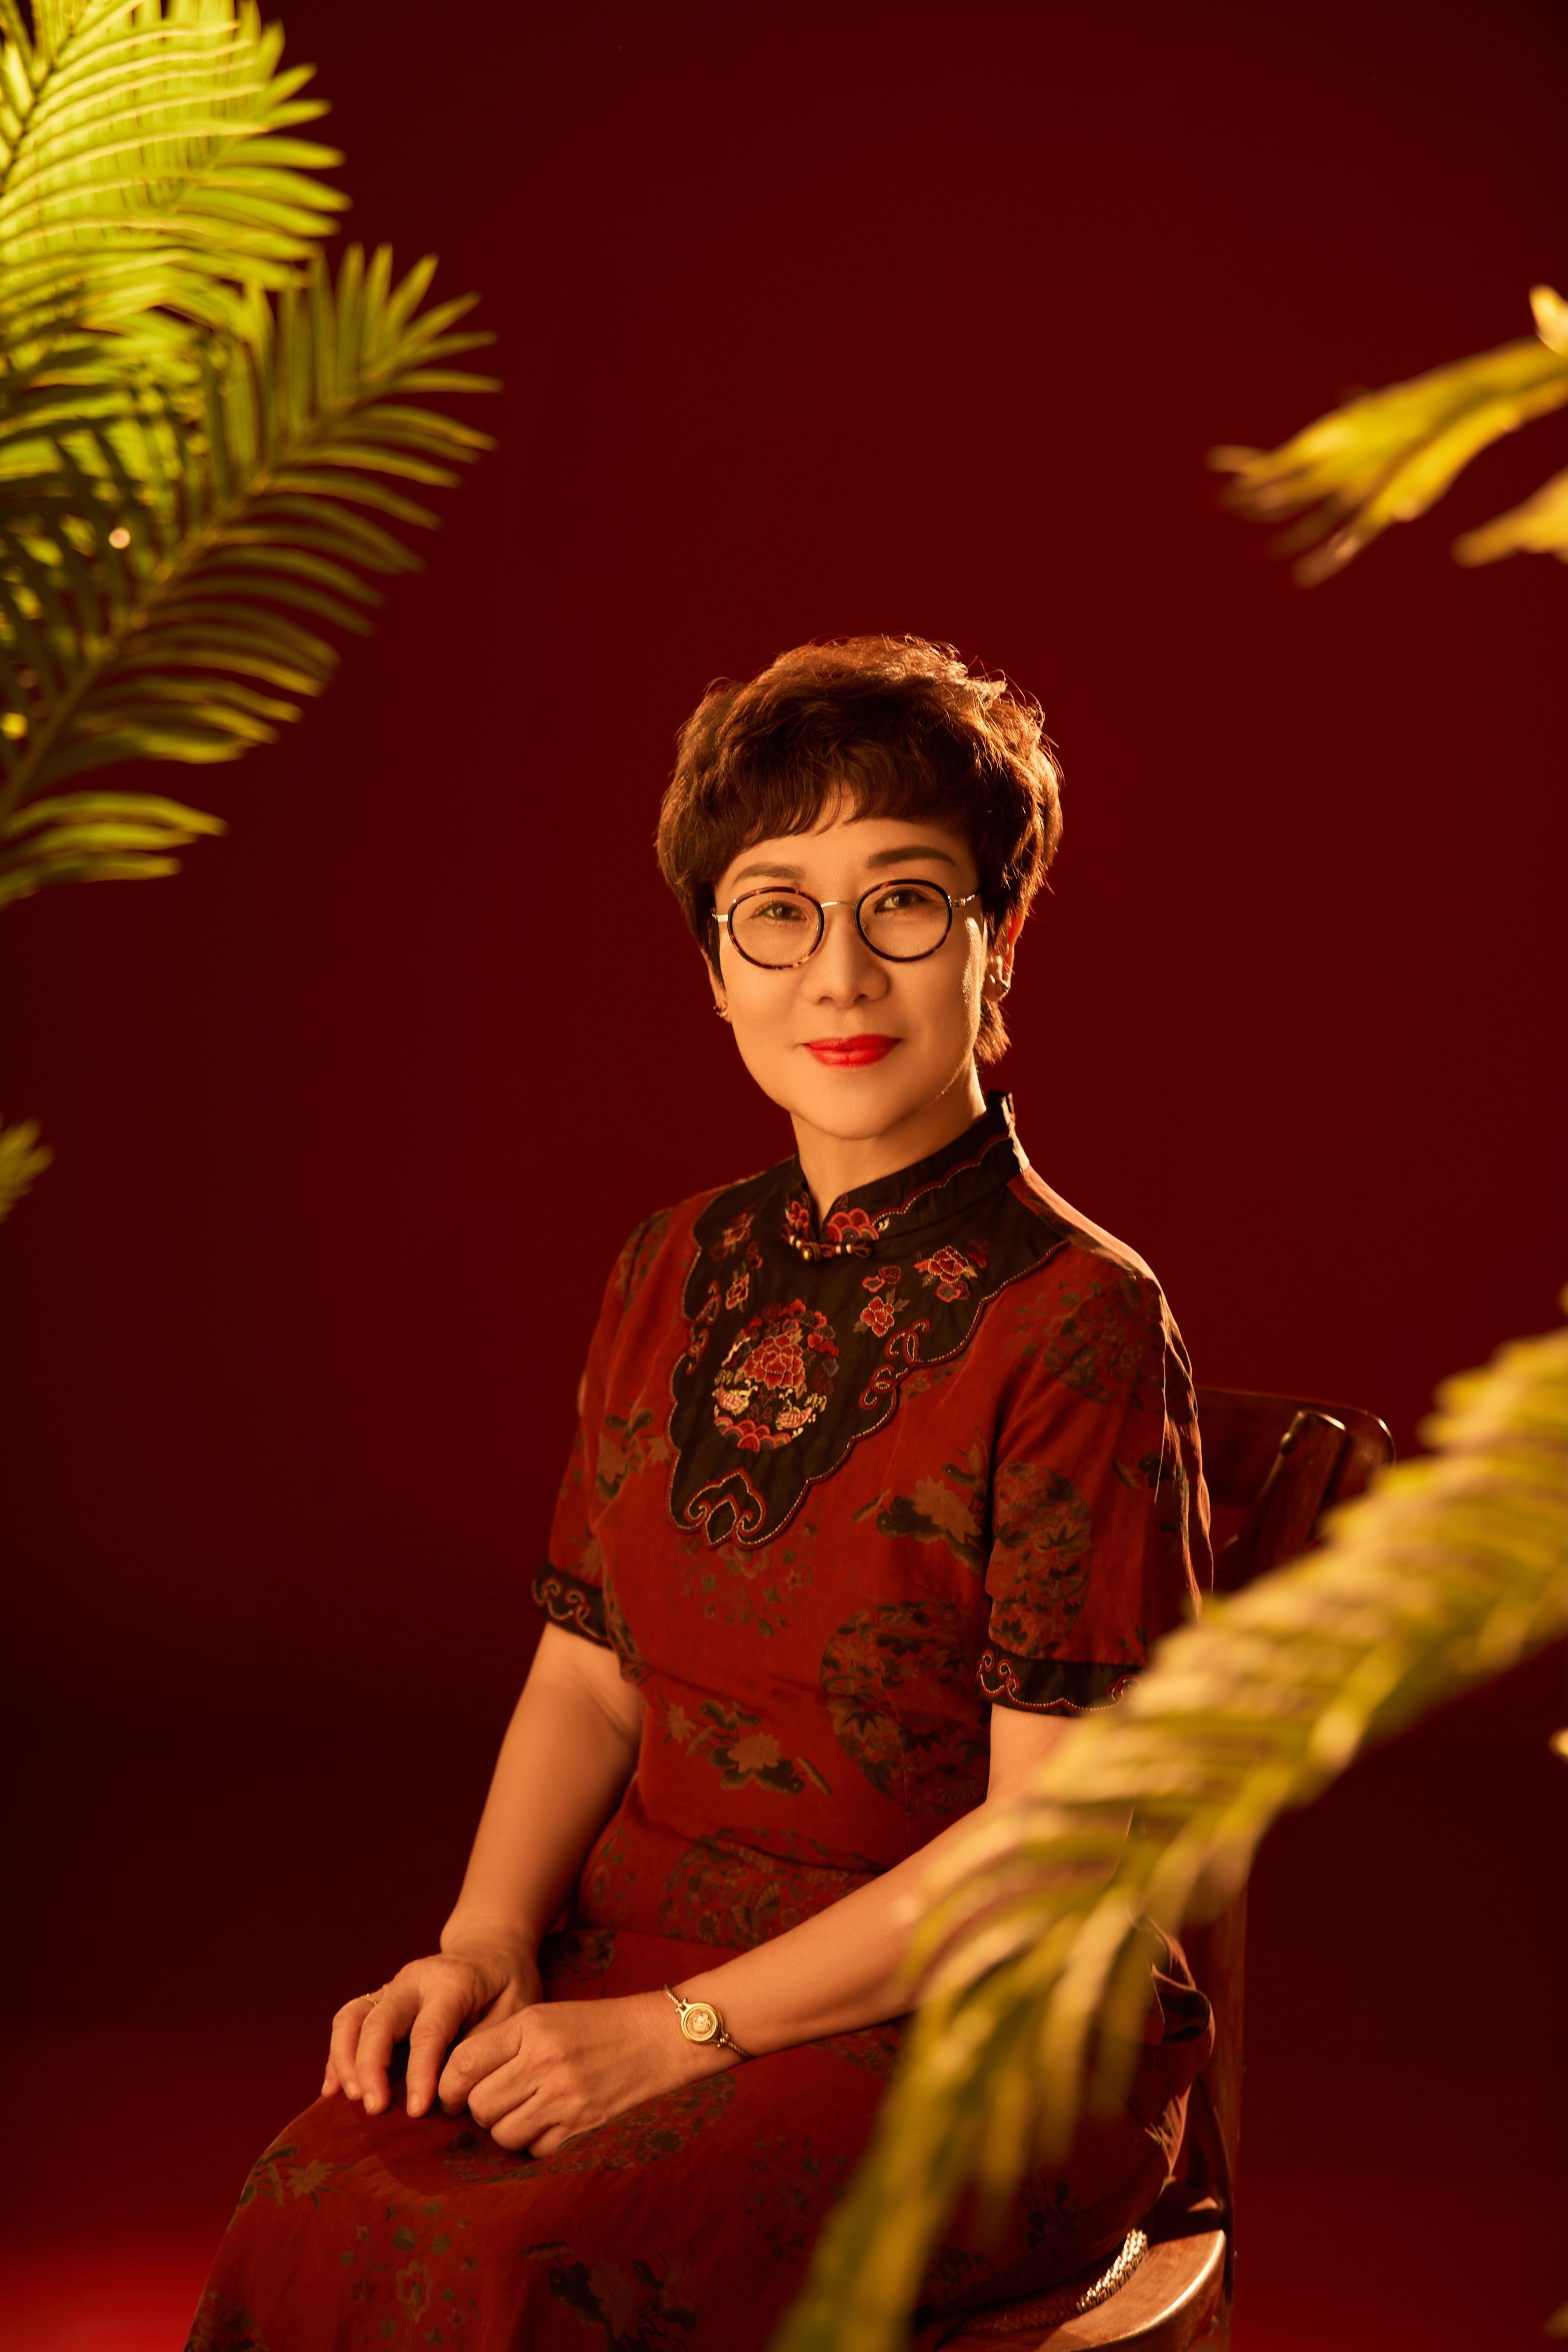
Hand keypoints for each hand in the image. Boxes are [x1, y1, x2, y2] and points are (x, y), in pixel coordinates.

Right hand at [324, 1943, 541, 2120]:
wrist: (491, 1947)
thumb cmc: (507, 1983)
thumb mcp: (515, 2009)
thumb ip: (484, 2047)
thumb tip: (451, 2094)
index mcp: (452, 1982)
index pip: (428, 2031)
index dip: (419, 2073)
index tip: (417, 2110)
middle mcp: (415, 1979)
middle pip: (380, 2021)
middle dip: (370, 2067)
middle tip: (374, 2110)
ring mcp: (393, 1986)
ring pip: (353, 2017)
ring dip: (346, 2059)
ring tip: (352, 2099)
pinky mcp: (381, 1998)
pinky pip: (348, 2020)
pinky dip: (337, 2053)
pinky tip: (333, 2088)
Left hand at [437, 1987, 731, 2154]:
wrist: (658, 2037)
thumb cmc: (597, 2025)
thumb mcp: (546, 2017)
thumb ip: (503, 2043)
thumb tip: (459, 2085)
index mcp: (530, 2026)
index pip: (464, 2063)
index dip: (449, 2086)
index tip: (452, 2095)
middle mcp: (543, 2060)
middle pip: (480, 2106)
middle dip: (482, 2111)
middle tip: (500, 2102)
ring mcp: (564, 2096)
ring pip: (503, 2134)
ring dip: (508, 2130)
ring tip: (527, 2112)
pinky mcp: (582, 2126)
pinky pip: (536, 2150)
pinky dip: (537, 2143)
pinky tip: (553, 2122)